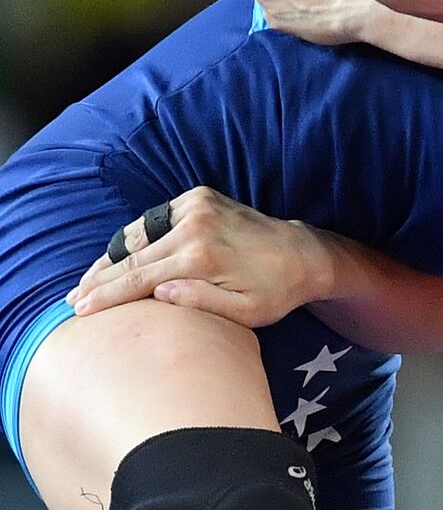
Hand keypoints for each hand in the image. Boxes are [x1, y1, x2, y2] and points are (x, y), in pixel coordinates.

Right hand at [65, 187, 328, 327]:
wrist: (302, 253)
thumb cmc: (275, 291)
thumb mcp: (244, 312)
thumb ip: (199, 303)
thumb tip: (158, 292)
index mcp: (202, 256)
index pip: (138, 278)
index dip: (105, 295)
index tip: (78, 310)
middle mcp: (195, 225)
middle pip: (132, 256)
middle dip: (99, 279)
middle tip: (72, 300)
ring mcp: (196, 206)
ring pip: (138, 234)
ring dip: (112, 257)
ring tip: (89, 282)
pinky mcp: (200, 197)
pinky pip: (155, 220)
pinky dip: (135, 238)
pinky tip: (120, 258)